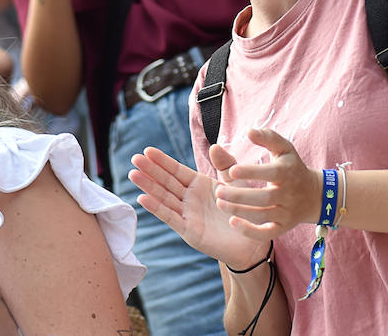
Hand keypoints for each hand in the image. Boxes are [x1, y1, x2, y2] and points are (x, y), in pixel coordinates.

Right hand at [128, 146, 269, 269]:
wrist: (254, 241)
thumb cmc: (246, 210)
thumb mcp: (236, 182)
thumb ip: (225, 164)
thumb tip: (214, 145)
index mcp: (199, 185)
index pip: (176, 170)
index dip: (162, 161)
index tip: (147, 150)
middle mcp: (190, 199)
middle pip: (166, 182)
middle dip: (150, 170)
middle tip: (134, 158)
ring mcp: (188, 215)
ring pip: (164, 198)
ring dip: (148, 187)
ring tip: (133, 174)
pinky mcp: (190, 231)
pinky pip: (171, 218)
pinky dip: (157, 208)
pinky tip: (143, 198)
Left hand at [213, 128, 322, 238]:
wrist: (314, 195)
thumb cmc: (292, 167)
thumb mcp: (284, 149)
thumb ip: (267, 137)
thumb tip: (249, 131)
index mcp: (287, 172)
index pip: (271, 173)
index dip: (251, 173)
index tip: (232, 170)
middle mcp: (288, 194)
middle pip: (264, 198)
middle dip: (240, 196)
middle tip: (218, 191)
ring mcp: (286, 213)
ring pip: (262, 215)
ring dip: (240, 211)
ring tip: (220, 204)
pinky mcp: (282, 228)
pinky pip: (266, 234)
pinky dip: (250, 231)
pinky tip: (233, 223)